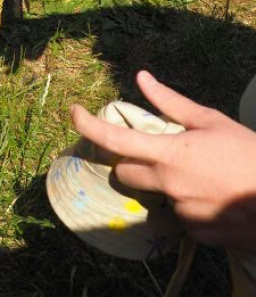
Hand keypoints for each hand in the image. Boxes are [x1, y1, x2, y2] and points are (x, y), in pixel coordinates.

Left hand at [71, 70, 255, 253]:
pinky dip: (189, 204)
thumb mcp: (211, 121)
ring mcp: (181, 213)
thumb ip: (171, 103)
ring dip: (166, 183)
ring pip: (156, 195)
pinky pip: (179, 215)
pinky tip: (213, 195)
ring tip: (201, 175)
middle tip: (157, 151)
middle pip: (125, 173)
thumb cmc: (249, 154)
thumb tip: (142, 78)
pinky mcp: (195, 234)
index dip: (87, 126)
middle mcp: (168, 185)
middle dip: (132, 161)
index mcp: (169, 154)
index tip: (73, 112)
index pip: (114, 140)